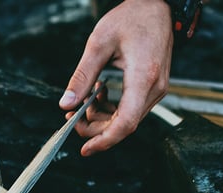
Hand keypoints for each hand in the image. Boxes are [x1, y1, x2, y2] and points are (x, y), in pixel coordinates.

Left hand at [59, 0, 172, 154]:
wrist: (156, 6)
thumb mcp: (98, 43)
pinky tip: (99, 94)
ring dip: (102, 118)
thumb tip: (65, 104)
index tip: (85, 149)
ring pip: (126, 119)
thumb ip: (81, 76)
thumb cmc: (131, 18)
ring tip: (83, 102)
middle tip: (72, 118)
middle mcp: (155, 89)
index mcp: (143, 77)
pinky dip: (112, 109)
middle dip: (95, 128)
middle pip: (124, 125)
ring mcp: (156, 90)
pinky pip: (131, 109)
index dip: (105, 140)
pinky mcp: (153, 88)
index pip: (126, 123)